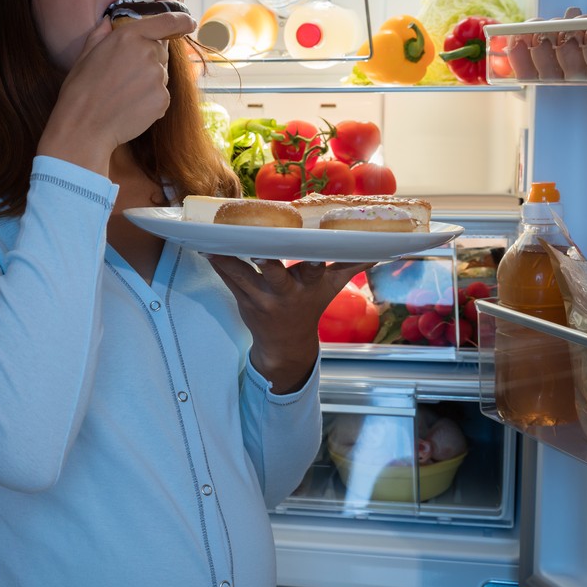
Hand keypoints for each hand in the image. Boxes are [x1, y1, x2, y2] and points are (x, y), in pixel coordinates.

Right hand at [38, 11, 195, 174]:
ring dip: (149, 81)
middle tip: (124, 77)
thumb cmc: (81, 91)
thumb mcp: (86, 54)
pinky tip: (130, 107)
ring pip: (162, 75)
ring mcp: (157, 77)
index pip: (167, 22)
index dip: (182, 22)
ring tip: (124, 94)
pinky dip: (151, 101)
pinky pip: (162, 95)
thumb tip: (109, 22)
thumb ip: (102, 34)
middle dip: (148, 61)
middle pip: (161, 52)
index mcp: (128, 36)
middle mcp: (147, 52)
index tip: (189, 23)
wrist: (84, 126)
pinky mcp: (163, 99)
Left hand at [206, 256, 373, 393]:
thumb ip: (352, 266)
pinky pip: (228, 279)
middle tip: (256, 247)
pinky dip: (217, 263)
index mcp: (308, 287)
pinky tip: (204, 247)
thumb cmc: (310, 308)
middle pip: (274, 274)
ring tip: (213, 241)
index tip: (312, 249)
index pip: (314, 270)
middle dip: (266, 261)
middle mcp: (285, 293)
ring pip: (243, 275)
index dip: (313, 261)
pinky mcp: (243, 299)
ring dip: (228, 259)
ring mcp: (261, 297)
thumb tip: (382, 249)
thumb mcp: (332, 288)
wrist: (285, 345)